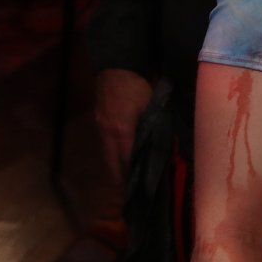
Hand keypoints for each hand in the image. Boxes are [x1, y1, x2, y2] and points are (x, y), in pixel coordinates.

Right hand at [94, 68, 154, 183]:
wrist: (116, 66)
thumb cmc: (138, 86)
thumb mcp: (151, 106)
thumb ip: (155, 127)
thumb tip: (163, 147)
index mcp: (122, 131)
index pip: (128, 162)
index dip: (134, 177)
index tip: (141, 192)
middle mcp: (108, 134)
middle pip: (113, 165)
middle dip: (122, 181)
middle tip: (134, 195)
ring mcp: (101, 128)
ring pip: (107, 157)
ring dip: (116, 170)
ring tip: (128, 184)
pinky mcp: (99, 123)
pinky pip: (105, 147)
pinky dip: (113, 157)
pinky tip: (121, 162)